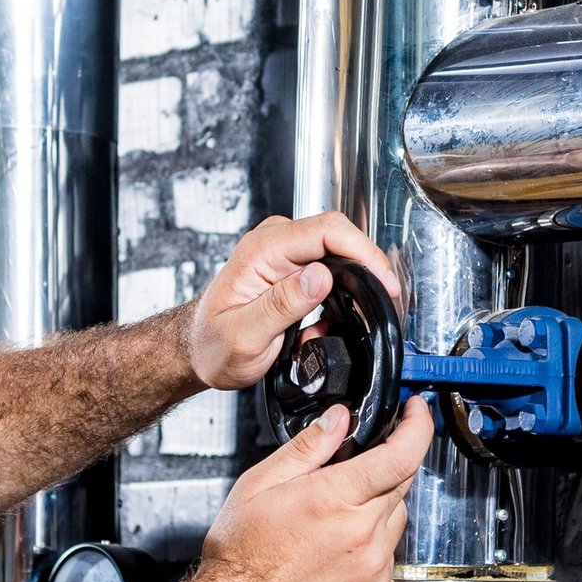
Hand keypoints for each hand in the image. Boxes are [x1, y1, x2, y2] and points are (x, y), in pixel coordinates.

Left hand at [181, 213, 402, 391]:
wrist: (198, 350)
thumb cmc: (212, 345)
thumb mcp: (245, 335)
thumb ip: (282, 305)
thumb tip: (321, 276)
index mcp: (262, 251)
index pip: (327, 230)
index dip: (363, 252)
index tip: (383, 281)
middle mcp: (274, 243)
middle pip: (339, 235)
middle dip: (367, 266)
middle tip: (384, 301)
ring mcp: (284, 253)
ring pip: (338, 252)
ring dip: (353, 283)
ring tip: (348, 318)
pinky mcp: (291, 267)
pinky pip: (330, 268)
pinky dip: (340, 294)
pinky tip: (330, 320)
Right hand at [195, 395, 433, 581]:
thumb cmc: (242, 558)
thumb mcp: (259, 485)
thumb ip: (307, 448)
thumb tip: (337, 420)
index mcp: (334, 500)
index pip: (401, 455)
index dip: (418, 426)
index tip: (416, 412)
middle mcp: (361, 533)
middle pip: (403, 480)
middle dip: (390, 460)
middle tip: (359, 461)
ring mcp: (372, 564)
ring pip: (398, 514)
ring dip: (380, 500)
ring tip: (337, 509)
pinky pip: (389, 548)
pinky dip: (375, 535)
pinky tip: (340, 539)